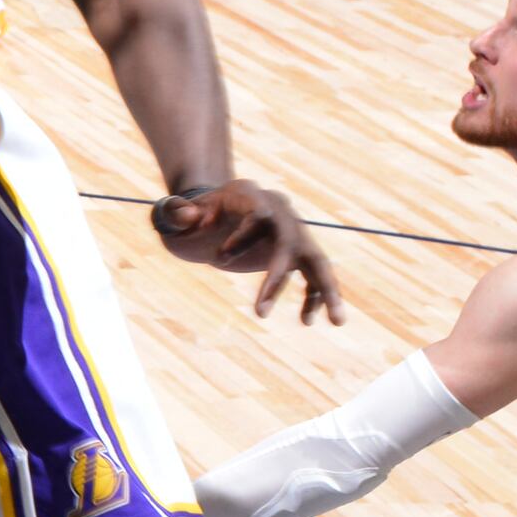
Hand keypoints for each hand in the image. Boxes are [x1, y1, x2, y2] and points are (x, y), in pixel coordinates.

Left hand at [150, 178, 346, 323]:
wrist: (210, 212)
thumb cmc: (191, 216)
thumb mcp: (178, 215)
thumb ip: (177, 214)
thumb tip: (190, 217)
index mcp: (248, 194)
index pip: (257, 214)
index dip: (243, 235)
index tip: (220, 258)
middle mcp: (277, 210)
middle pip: (291, 240)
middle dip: (278, 277)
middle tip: (260, 312)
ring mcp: (290, 231)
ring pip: (317, 259)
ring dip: (328, 291)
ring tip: (339, 322)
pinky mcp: (295, 251)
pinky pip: (312, 274)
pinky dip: (314, 297)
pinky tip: (308, 321)